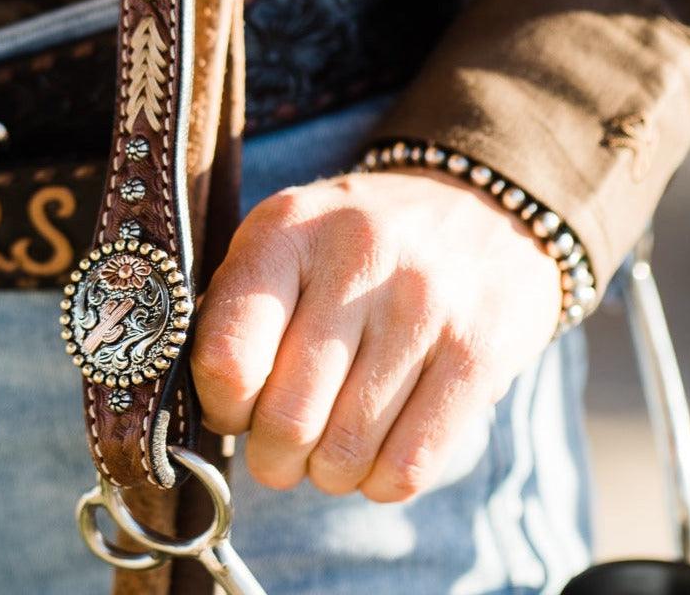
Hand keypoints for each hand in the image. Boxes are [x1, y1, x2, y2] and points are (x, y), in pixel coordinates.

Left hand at [190, 170, 560, 500]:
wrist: (479, 210)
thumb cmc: (355, 244)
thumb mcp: (285, 241)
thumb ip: (238, 309)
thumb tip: (211, 411)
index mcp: (289, 229)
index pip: (228, 355)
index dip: (223, 406)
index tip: (236, 407)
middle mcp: (358, 259)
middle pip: (289, 417)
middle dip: (274, 457)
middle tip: (281, 449)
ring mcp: (424, 307)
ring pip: (348, 451)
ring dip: (329, 472)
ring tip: (331, 445)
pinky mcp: (477, 353)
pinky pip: (410, 465)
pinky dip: (381, 480)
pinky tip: (378, 451)